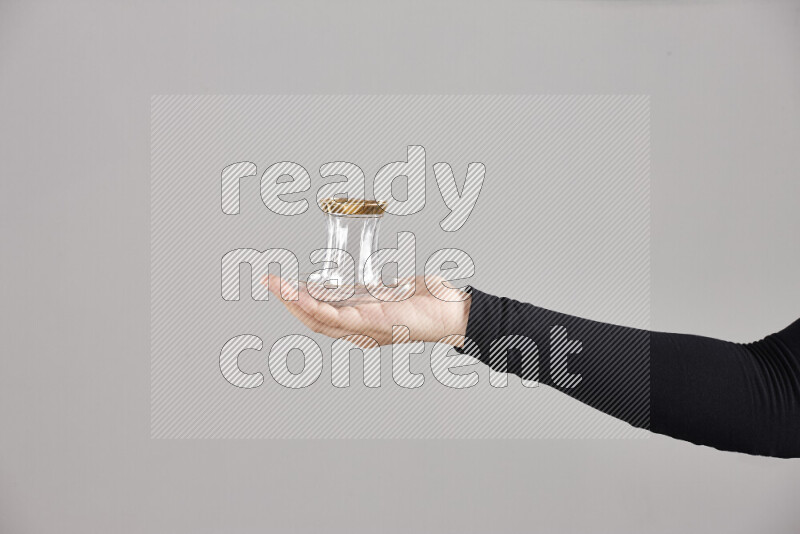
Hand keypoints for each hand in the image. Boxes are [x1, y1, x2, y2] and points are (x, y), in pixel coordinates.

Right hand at [263, 275, 470, 346]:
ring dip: (293, 302)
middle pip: (313, 320)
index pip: (321, 316)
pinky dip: (314, 306)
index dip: (298, 303)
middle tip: (269, 282)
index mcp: (360, 324)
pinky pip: (335, 317)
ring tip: (276, 286)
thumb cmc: (426, 303)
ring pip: (318, 319)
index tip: (283, 285)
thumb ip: (369, 292)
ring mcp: (363, 329)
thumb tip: (352, 283)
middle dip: (287, 301)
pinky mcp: (370, 323)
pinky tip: (300, 294)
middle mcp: (358, 332)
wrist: (449, 310)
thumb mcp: (389, 293)